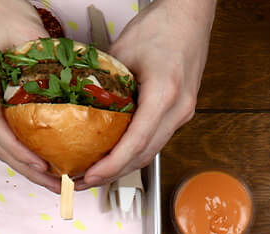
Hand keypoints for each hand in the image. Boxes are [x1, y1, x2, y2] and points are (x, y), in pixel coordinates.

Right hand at [0, 0, 59, 190]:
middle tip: (59, 186)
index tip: (43, 165)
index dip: (21, 153)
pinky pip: (10, 135)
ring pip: (4, 147)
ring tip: (58, 182)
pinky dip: (29, 152)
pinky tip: (50, 160)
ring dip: (30, 168)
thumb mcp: (24, 34)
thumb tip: (75, 90)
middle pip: (1, 148)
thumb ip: (44, 62)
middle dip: (30, 172)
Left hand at [79, 0, 214, 187]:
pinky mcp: (181, 111)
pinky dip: (134, 151)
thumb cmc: (163, 25)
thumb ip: (104, 81)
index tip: (91, 175)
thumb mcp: (123, 51)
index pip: (137, 141)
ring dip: (124, 166)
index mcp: (165, 92)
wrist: (190, 15)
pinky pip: (156, 139)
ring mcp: (183, 112)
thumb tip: (79, 103)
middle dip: (114, 173)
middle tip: (84, 182)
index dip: (112, 164)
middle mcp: (179, 108)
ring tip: (95, 173)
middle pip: (145, 154)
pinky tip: (115, 154)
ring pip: (152, 151)